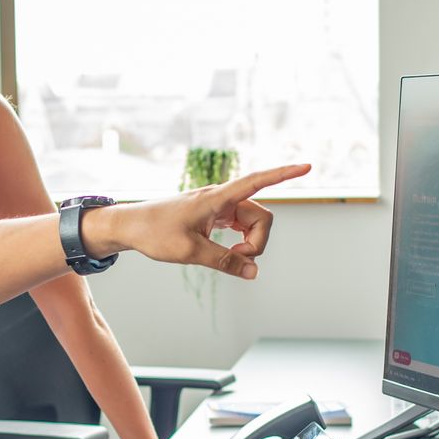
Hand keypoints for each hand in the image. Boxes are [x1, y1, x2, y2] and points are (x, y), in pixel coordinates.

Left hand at [89, 163, 310, 280]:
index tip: (308, 165)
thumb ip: (225, 262)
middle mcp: (222, 198)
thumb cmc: (155, 233)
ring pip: (253, 223)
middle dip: (260, 241)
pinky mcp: (215, 216)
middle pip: (262, 217)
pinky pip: (241, 227)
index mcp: (217, 198)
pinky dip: (242, 242)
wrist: (130, 226)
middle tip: (238, 260)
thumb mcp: (190, 252)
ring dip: (251, 244)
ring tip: (230, 259)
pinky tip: (231, 253)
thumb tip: (254, 273)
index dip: (284, 174)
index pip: (258, 181)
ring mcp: (219, 207)